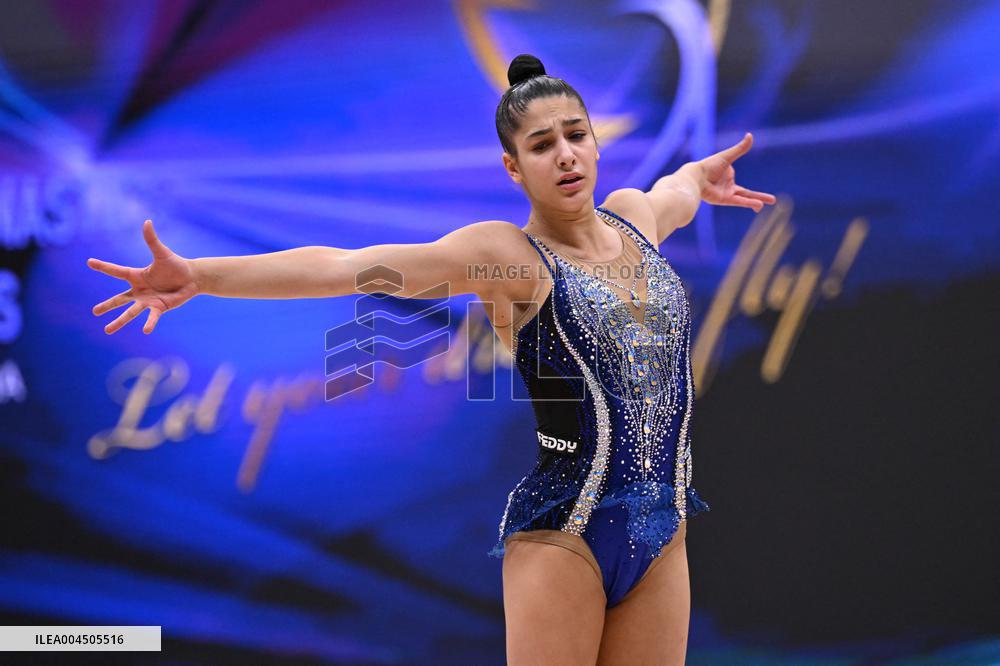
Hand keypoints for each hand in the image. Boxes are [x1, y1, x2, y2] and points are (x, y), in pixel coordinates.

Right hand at [88, 220, 198, 334]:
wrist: (191, 278)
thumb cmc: (176, 265)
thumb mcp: (162, 252)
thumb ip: (152, 240)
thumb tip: (147, 222)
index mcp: (137, 276)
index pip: (117, 271)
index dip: (104, 266)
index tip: (89, 262)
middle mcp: (139, 290)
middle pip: (119, 299)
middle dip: (107, 306)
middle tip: (94, 312)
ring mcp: (148, 301)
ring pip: (130, 313)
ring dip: (119, 321)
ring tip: (107, 330)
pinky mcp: (159, 308)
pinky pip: (152, 317)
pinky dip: (149, 323)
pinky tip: (145, 331)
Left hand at [696, 132, 776, 212]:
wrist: (697, 177)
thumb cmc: (709, 165)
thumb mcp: (728, 156)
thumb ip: (740, 148)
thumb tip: (750, 135)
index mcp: (728, 175)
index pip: (742, 184)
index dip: (749, 190)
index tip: (756, 193)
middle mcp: (728, 186)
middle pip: (747, 193)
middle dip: (759, 197)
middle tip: (773, 200)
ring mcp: (726, 194)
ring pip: (745, 198)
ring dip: (755, 201)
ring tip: (766, 204)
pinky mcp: (724, 199)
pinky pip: (739, 201)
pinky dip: (748, 202)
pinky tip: (758, 205)